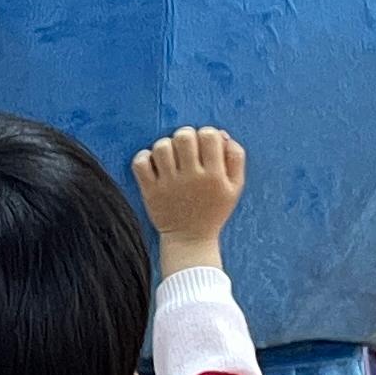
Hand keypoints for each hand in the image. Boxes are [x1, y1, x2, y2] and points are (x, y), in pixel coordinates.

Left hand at [131, 127, 246, 276]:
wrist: (190, 240)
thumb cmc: (213, 210)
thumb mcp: (235, 187)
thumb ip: (235, 157)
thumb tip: (221, 133)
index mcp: (215, 176)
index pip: (209, 135)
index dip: (206, 134)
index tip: (203, 147)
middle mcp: (192, 179)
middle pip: (184, 137)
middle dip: (185, 136)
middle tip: (185, 150)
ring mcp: (169, 185)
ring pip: (161, 146)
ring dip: (165, 146)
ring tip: (170, 158)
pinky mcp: (150, 191)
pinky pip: (141, 162)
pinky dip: (144, 157)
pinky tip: (153, 164)